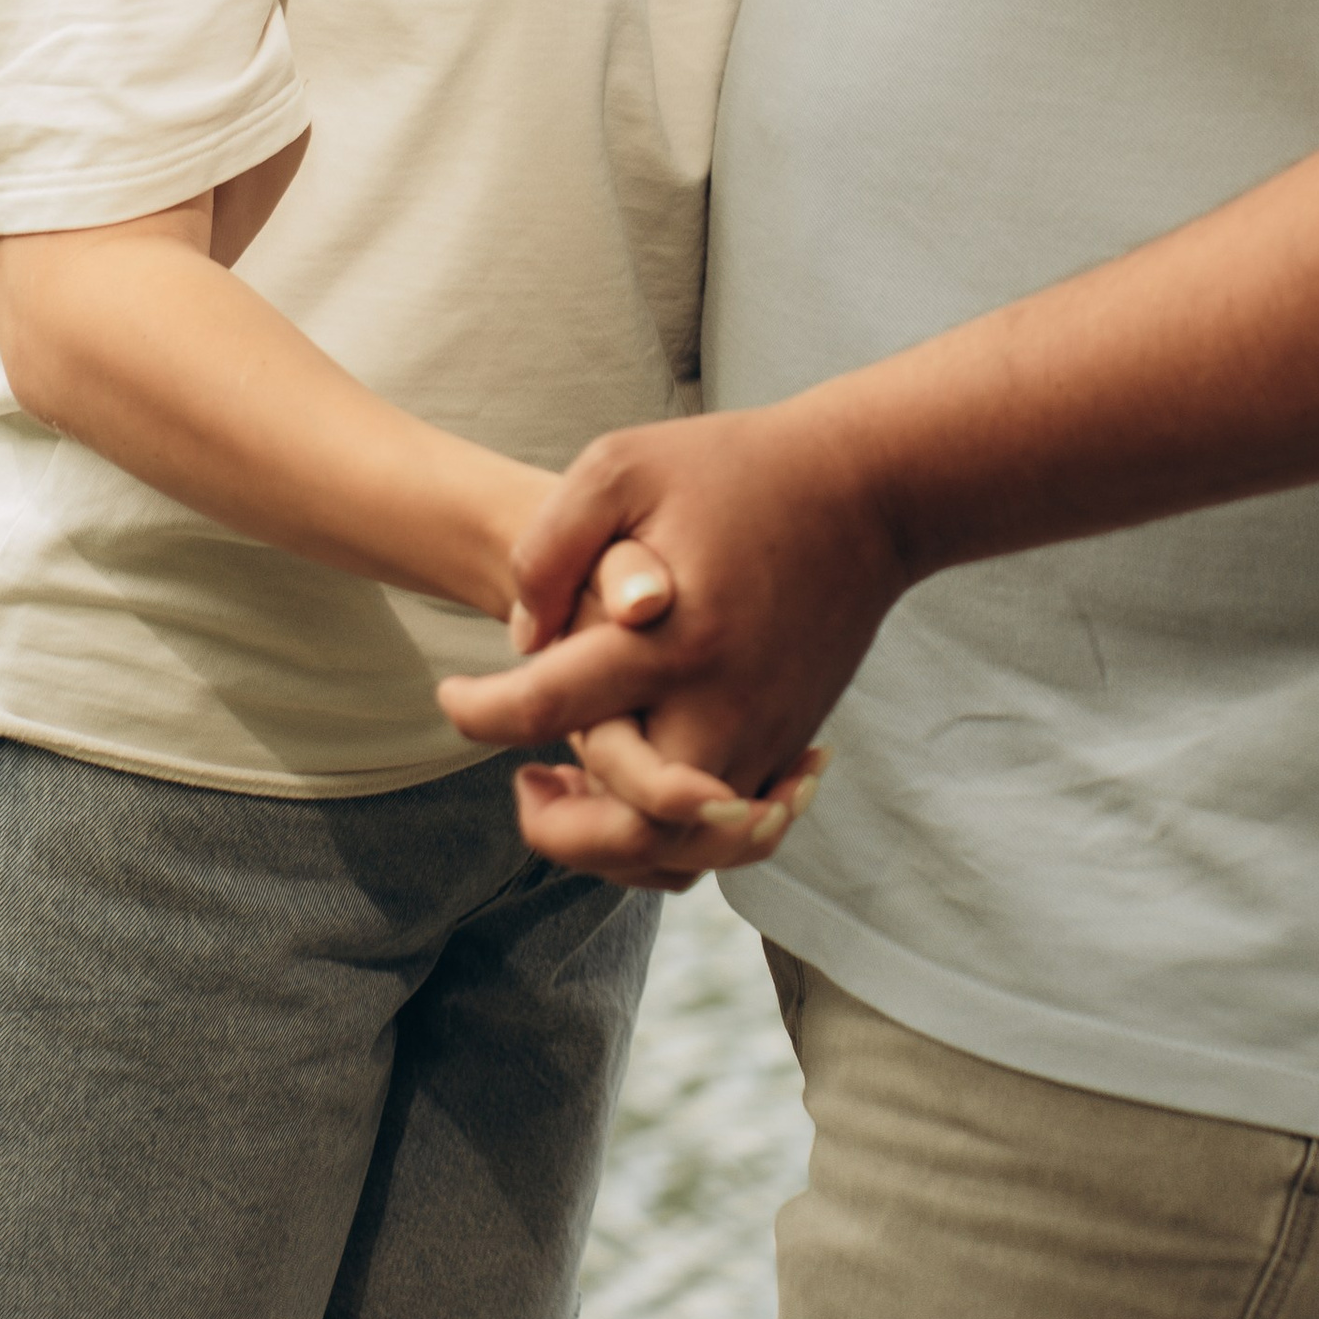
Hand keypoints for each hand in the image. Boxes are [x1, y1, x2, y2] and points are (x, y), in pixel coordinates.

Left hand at [438, 399, 908, 863]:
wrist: (867, 491)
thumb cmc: (735, 467)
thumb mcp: (622, 466)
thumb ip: (552, 546)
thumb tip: (522, 638)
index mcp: (669, 637)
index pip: (541, 708)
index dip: (476, 712)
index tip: (451, 697)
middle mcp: (720, 705)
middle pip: (625, 827)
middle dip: (552, 828)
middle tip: (523, 781)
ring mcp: (764, 735)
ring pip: (682, 852)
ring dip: (614, 850)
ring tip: (574, 796)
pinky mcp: (788, 743)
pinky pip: (729, 835)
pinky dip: (676, 839)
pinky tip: (640, 793)